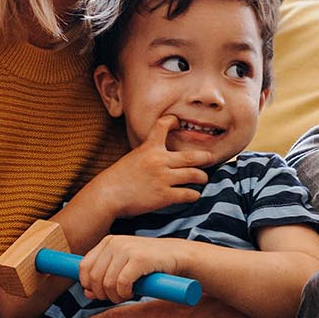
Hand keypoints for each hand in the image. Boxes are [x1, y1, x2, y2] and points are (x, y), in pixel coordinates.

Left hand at [77, 234, 198, 305]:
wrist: (180, 257)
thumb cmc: (152, 264)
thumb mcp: (123, 268)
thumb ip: (103, 278)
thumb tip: (86, 293)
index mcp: (108, 242)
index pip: (84, 268)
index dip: (89, 286)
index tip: (101, 294)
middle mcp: (114, 242)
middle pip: (93, 278)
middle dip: (102, 293)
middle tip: (116, 297)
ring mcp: (126, 249)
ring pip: (106, 283)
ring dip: (115, 296)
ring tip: (126, 295)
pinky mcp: (139, 259)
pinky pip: (121, 284)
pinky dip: (125, 293)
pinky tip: (133, 293)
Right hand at [85, 117, 215, 220]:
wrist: (107, 195)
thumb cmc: (118, 178)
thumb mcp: (132, 158)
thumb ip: (149, 154)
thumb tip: (163, 156)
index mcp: (149, 148)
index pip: (163, 125)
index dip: (173, 121)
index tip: (178, 122)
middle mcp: (159, 160)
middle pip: (192, 156)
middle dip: (206, 158)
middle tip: (211, 158)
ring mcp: (163, 178)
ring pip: (195, 175)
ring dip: (202, 178)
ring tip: (202, 179)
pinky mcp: (164, 196)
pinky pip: (188, 194)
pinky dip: (194, 195)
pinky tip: (193, 195)